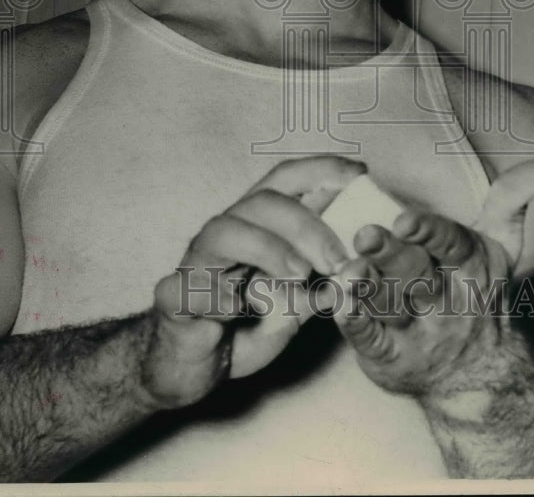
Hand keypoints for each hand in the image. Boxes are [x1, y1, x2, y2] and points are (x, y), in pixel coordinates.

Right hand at [147, 155, 364, 407]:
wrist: (193, 363)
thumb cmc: (246, 323)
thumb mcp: (298, 303)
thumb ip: (324, 284)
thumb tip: (360, 270)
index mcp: (259, 225)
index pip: (287, 180)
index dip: (322, 169)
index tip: (360, 174)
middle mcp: (228, 232)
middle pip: (262, 201)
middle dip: (306, 224)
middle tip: (337, 260)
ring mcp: (197, 262)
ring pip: (224, 230)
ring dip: (267, 248)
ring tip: (299, 276)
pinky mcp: (173, 297)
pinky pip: (188, 287)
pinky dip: (214, 295)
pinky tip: (237, 309)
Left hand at [326, 160, 533, 394]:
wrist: (478, 376)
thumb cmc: (476, 291)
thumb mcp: (501, 248)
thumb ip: (509, 203)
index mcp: (470, 267)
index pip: (451, 245)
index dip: (429, 231)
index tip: (404, 218)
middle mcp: (446, 300)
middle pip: (416, 275)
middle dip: (391, 255)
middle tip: (364, 234)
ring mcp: (418, 332)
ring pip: (391, 307)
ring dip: (367, 290)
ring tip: (346, 270)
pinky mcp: (390, 357)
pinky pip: (371, 340)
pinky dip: (355, 323)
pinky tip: (336, 303)